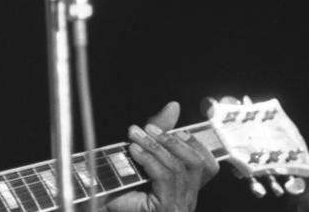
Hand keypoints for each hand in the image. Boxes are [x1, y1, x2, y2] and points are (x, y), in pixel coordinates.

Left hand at [104, 102, 218, 211]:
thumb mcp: (144, 154)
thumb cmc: (121, 185)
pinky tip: (135, 150)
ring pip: (177, 168)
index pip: (208, 166)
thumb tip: (174, 106)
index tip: (177, 129)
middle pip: (196, 163)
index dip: (196, 144)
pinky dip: (149, 159)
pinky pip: (164, 177)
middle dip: (172, 140)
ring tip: (135, 135)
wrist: (100, 204)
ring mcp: (179, 205)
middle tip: (148, 128)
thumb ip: (160, 133)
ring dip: (155, 146)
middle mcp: (188, 199)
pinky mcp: (167, 208)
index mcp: (187, 188)